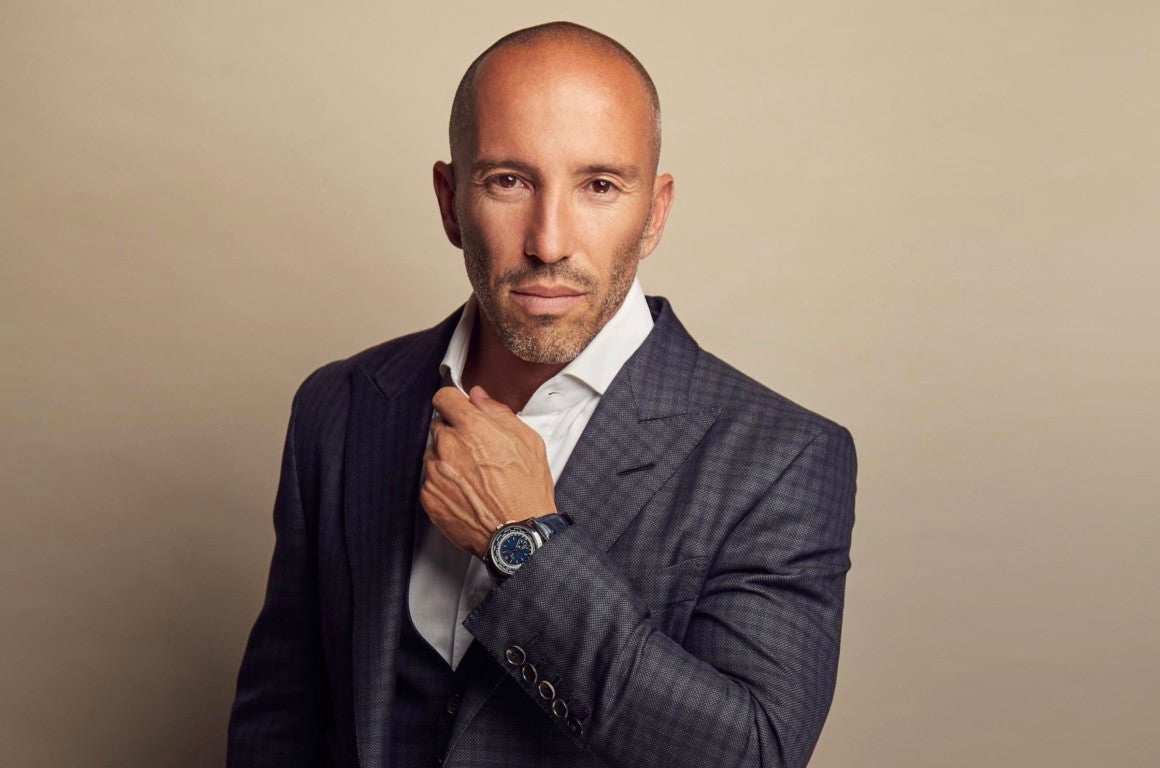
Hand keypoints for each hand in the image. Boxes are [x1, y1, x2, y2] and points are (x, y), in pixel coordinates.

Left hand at [420, 385, 556, 558]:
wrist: (517, 535)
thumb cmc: (526, 491)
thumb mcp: (526, 441)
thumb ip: (498, 413)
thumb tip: (479, 397)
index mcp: (472, 428)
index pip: (444, 398)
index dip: (454, 404)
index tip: (458, 410)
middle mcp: (448, 447)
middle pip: (439, 427)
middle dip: (454, 434)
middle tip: (477, 452)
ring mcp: (435, 473)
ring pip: (434, 455)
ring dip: (448, 460)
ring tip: (474, 478)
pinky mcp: (429, 496)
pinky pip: (430, 481)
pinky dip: (444, 484)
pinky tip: (467, 493)